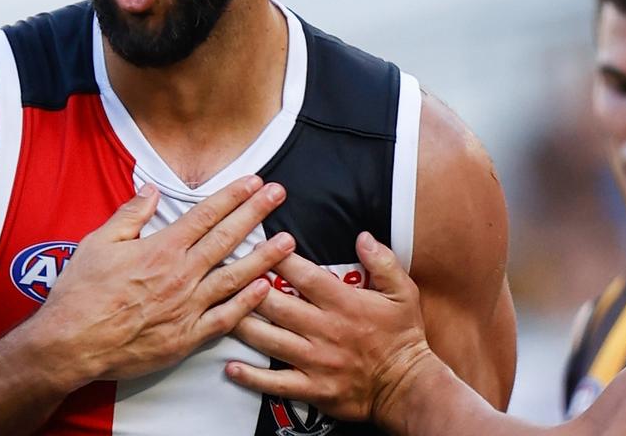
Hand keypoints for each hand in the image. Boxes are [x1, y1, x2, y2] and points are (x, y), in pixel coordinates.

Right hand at [31, 175, 294, 383]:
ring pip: (235, 276)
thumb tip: (150, 191)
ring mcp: (187, 306)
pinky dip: (247, 303)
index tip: (254, 181)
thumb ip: (129, 215)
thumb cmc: (80, 294)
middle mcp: (180, 274)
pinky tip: (265, 289)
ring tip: (289, 240)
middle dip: (256, 212)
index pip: (205, 214)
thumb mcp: (97, 243)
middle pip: (227, 237)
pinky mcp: (186, 337)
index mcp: (160, 248)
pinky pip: (225, 317)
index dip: (232, 195)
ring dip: (264, 256)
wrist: (71, 344)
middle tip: (279, 194)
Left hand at [225, 232, 441, 429]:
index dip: (277, 258)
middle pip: (275, 305)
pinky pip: (275, 383)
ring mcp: (315, 360)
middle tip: (226, 274)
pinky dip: (250, 376)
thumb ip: (383, 262)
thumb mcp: (403, 293)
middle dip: (248, 287)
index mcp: (343, 303)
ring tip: (218, 312)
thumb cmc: (403, 338)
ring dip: (241, 325)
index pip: (302, 275)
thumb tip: (362, 236)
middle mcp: (324, 329)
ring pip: (268, 340)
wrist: (408, 386)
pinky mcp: (312, 388)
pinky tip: (230, 367)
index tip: (258, 244)